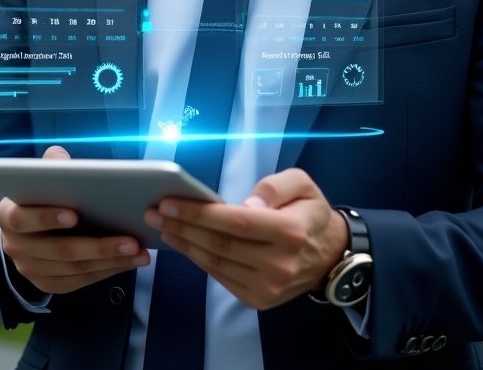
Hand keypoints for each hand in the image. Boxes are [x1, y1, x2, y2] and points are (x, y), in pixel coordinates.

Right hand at [0, 146, 151, 294]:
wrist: (24, 229)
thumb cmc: (39, 196)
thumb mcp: (39, 178)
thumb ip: (49, 167)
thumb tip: (59, 158)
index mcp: (8, 216)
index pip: (23, 219)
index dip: (47, 217)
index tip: (75, 214)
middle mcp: (15, 247)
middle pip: (59, 250)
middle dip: (98, 246)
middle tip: (131, 240)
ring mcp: (31, 270)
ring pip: (74, 269)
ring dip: (111, 261)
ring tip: (139, 251)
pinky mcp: (49, 284)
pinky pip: (80, 281)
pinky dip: (107, 272)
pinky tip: (130, 261)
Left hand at [143, 168, 348, 309]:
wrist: (329, 254)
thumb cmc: (309, 211)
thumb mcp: (302, 183)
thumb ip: (275, 186)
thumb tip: (246, 204)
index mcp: (289, 232)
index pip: (235, 222)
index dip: (199, 214)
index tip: (169, 203)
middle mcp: (279, 264)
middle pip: (219, 244)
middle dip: (181, 227)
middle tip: (153, 213)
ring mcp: (268, 287)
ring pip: (215, 264)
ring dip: (184, 245)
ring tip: (162, 227)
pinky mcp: (259, 299)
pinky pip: (221, 277)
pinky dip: (198, 260)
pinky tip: (184, 244)